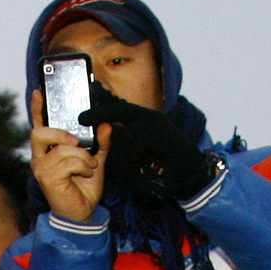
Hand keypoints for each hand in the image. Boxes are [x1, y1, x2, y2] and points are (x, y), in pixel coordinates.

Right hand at [29, 89, 108, 224]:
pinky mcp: (46, 178)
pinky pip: (67, 161)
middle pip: (40, 132)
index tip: (40, 91)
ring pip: (62, 148)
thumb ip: (100, 142)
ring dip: (82, 155)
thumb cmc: (84, 185)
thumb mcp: (96, 159)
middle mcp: (40, 157)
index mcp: (48, 150)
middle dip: (61, 133)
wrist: (83, 212)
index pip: (38, 124)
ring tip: (88, 165)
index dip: (37, 108)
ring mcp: (41, 168)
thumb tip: (106, 125)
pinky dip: (82, 165)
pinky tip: (85, 173)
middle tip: (77, 141)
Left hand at [76, 85, 217, 201]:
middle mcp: (149, 116)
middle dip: (99, 114)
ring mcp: (158, 125)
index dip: (101, 99)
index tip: (84, 99)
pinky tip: (132, 169)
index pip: (118, 104)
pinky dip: (132, 159)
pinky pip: (139, 145)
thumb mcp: (138, 148)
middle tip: (82, 119)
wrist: (188, 170)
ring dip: (118, 151)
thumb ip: (122, 139)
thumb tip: (99, 138)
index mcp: (142, 117)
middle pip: (119, 110)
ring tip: (117, 166)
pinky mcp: (164, 137)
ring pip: (127, 133)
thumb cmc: (161, 160)